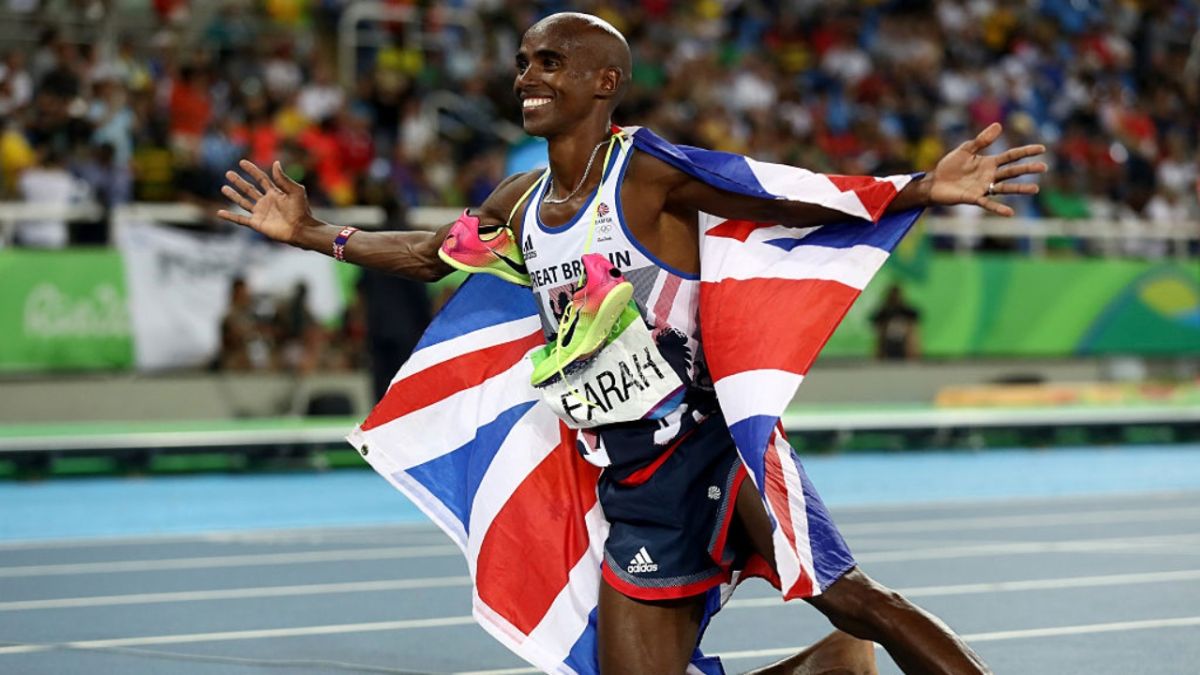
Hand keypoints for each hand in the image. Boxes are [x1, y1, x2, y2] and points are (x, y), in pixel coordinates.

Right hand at [217, 160, 313, 244]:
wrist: (300, 229)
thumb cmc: (301, 210)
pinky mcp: (257, 224)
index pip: (261, 178)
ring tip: (223, 187)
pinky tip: (219, 212)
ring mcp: (261, 213)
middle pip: (249, 189)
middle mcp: (266, 202)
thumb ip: (283, 178)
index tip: (242, 162)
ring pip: (243, 202)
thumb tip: (276, 163)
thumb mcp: (295, 191)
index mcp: (275, 193)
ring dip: (233, 195)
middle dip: (239, 181)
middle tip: (228, 173)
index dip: (252, 170)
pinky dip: (230, 216)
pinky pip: (240, 220)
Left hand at [928, 123, 1046, 216]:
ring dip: (1020, 189)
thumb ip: (981, 140)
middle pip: (1012, 171)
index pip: (1011, 156)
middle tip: (1044, 167)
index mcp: (989, 162)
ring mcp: (983, 187)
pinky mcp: (973, 198)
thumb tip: (998, 125)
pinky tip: (1010, 212)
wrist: (935, 182)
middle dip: (1027, 169)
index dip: (1025, 152)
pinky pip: (988, 203)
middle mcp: (990, 175)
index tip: (1042, 148)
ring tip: (1035, 189)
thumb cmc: (950, 166)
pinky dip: (998, 208)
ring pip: (1005, 188)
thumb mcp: (965, 150)